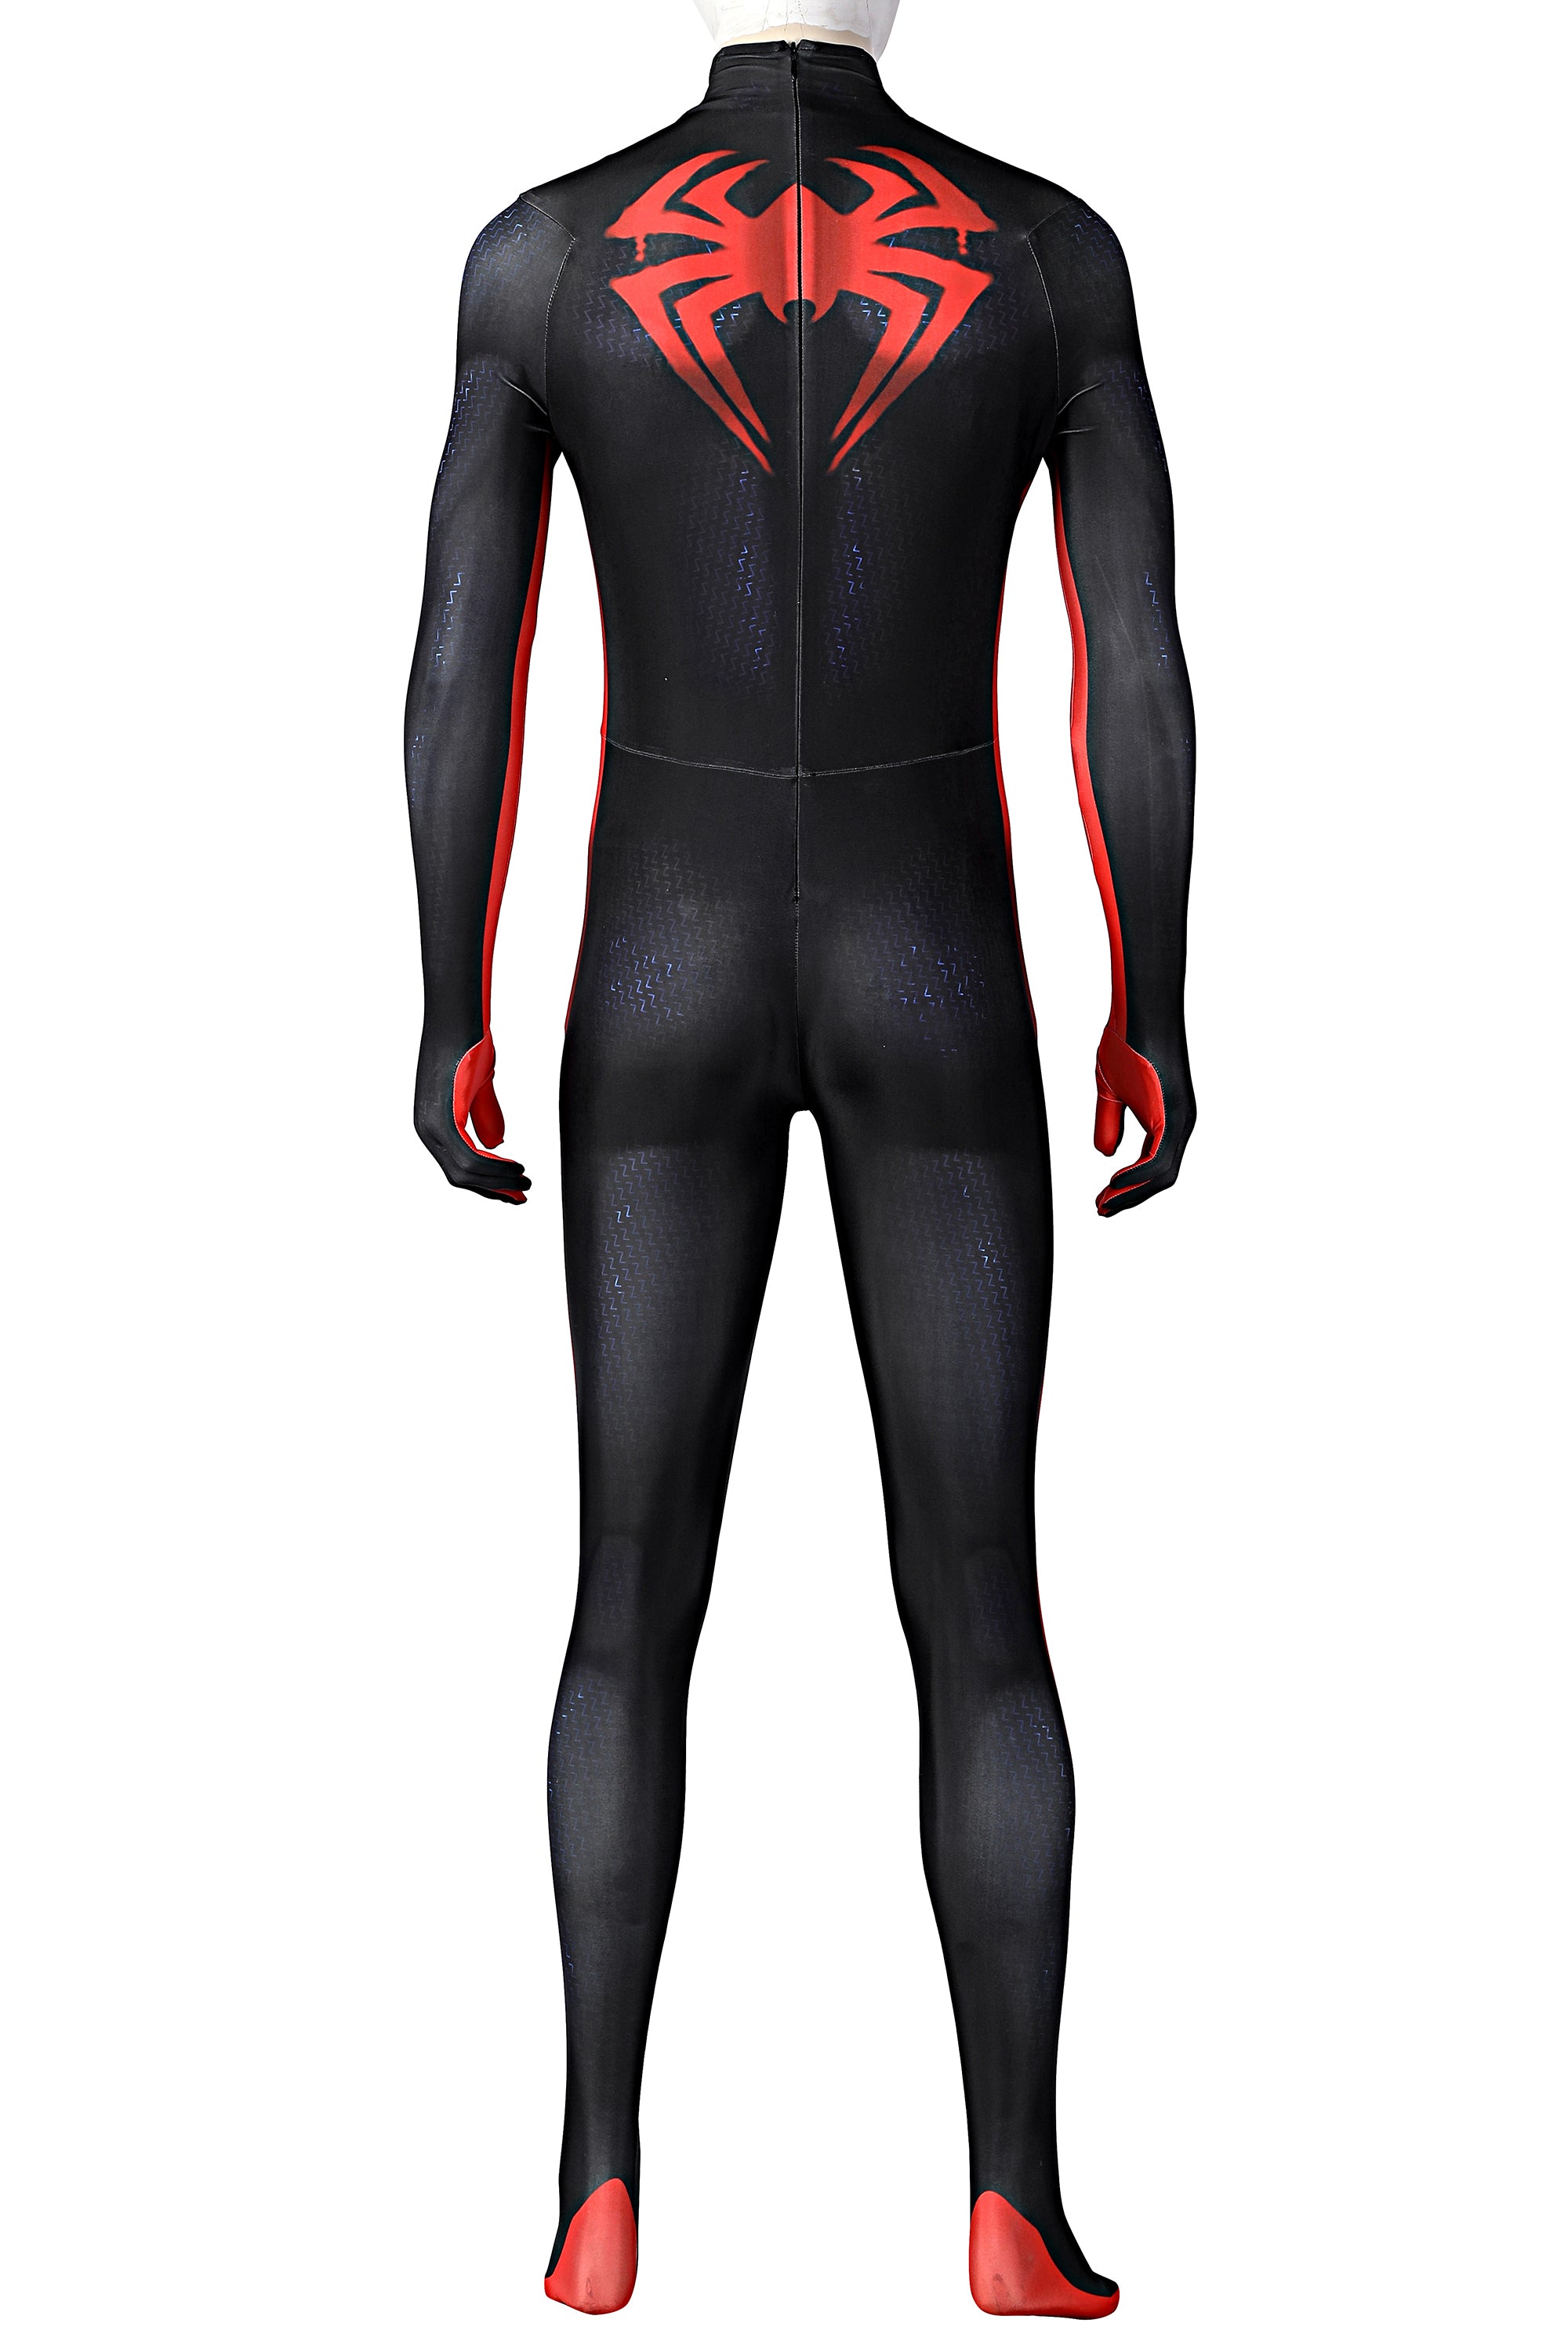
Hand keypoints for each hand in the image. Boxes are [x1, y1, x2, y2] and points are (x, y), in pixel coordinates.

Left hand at [414, 1034, 531, 1203]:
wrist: (457, 1017)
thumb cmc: (467, 1044)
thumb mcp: (478, 1087)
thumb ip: (483, 1116)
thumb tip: (495, 1144)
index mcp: (432, 1124)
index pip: (457, 1168)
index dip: (486, 1184)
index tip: (511, 1192)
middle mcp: (427, 1130)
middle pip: (460, 1177)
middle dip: (494, 1190)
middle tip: (521, 1196)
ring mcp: (431, 1125)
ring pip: (465, 1172)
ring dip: (498, 1181)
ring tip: (524, 1183)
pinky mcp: (441, 1118)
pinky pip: (468, 1156)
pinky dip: (494, 1167)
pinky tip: (515, 1167)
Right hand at [1092, 1025, 1194, 1217]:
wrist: (1141, 1009)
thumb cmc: (1126, 1041)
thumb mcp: (1110, 1091)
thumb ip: (1109, 1123)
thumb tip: (1106, 1154)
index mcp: (1167, 1120)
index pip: (1153, 1166)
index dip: (1129, 1187)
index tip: (1103, 1200)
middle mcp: (1180, 1124)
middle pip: (1161, 1176)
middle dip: (1131, 1198)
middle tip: (1103, 1210)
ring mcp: (1180, 1119)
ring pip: (1163, 1173)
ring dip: (1132, 1194)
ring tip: (1106, 1205)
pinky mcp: (1174, 1113)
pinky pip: (1159, 1158)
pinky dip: (1137, 1177)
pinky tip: (1115, 1186)